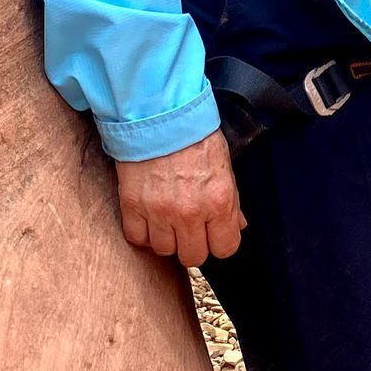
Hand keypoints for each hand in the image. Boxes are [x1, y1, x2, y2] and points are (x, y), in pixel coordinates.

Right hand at [116, 129, 244, 265]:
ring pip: (164, 250)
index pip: (225, 249)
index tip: (214, 233)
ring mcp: (159, 212)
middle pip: (193, 256)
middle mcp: (190, 212)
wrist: (158, 113)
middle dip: (193, 244)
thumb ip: (231, 202)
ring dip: (167, 238)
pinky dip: (143, 232)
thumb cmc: (194, 135)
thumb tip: (237, 225)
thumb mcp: (224, 166)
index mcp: (219, 201)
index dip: (220, 241)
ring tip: (167, 217)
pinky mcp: (133, 207)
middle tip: (190, 227)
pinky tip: (149, 217)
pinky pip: (138, 239)